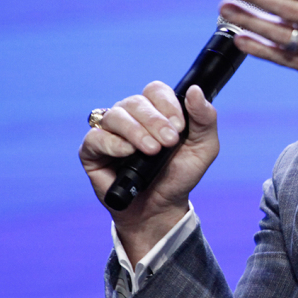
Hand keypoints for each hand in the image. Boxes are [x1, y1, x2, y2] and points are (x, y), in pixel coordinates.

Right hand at [78, 82, 218, 262]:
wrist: (162, 207)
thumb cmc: (181, 174)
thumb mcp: (204, 147)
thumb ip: (205, 118)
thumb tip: (195, 90)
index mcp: (156, 109)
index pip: (155, 90)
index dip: (167, 104)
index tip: (180, 126)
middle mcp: (131, 116)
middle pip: (136, 102)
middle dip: (155, 121)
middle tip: (169, 142)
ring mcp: (110, 132)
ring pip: (115, 115)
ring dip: (136, 131)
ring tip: (152, 150)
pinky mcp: (92, 151)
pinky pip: (95, 137)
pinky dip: (113, 143)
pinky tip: (128, 152)